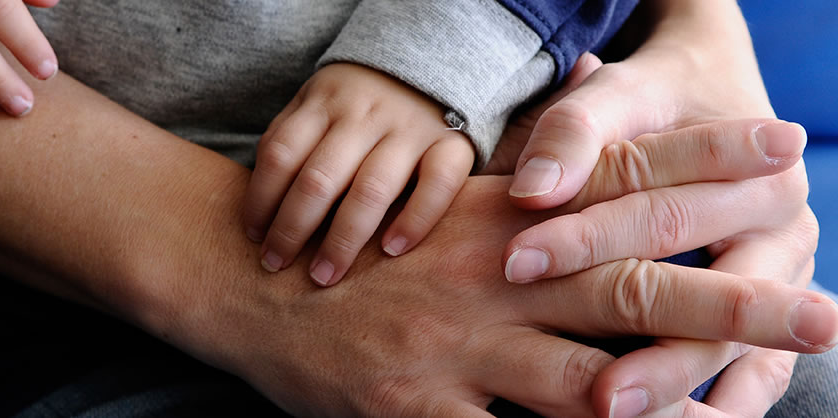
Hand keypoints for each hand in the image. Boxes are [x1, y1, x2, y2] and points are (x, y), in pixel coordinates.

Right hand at [150, 124, 834, 416]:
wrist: (249, 277)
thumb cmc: (360, 244)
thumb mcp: (442, 209)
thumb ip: (522, 206)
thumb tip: (583, 186)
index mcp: (501, 217)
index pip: (617, 179)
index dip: (704, 163)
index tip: (782, 148)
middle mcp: (493, 278)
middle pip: (631, 286)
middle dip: (735, 297)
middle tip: (828, 306)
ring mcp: (460, 350)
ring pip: (589, 382)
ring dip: (677, 402)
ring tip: (749, 416)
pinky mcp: (421, 411)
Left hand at [243, 63, 473, 285]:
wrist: (434, 56)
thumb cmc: (360, 99)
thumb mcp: (317, 101)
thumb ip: (291, 139)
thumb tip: (259, 204)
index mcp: (324, 103)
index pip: (281, 155)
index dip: (261, 199)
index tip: (253, 237)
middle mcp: (364, 115)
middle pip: (319, 178)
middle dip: (292, 229)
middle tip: (276, 265)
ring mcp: (410, 129)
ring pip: (371, 189)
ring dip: (342, 239)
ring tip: (324, 275)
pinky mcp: (453, 144)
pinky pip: (437, 185)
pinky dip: (415, 220)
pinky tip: (392, 251)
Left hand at [485, 2, 817, 414]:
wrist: (709, 95)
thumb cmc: (649, 99)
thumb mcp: (614, 96)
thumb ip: (573, 134)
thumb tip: (532, 191)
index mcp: (757, 169)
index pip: (657, 213)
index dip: (584, 239)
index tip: (513, 263)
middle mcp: (783, 229)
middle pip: (715, 297)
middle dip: (652, 348)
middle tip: (599, 398)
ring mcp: (783, 279)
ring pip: (736, 349)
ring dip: (682, 390)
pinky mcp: (771, 317)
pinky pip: (752, 376)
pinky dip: (714, 407)